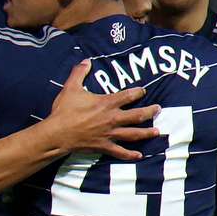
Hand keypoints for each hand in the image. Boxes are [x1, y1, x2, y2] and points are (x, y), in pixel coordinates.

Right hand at [46, 59, 160, 160]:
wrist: (58, 133)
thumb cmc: (64, 110)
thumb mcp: (71, 87)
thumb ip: (79, 72)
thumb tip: (86, 60)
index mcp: (106, 103)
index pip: (128, 96)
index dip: (138, 92)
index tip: (143, 91)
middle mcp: (112, 119)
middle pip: (137, 115)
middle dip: (150, 112)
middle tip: (158, 109)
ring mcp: (109, 134)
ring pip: (133, 134)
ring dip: (146, 133)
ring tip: (157, 131)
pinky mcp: (104, 146)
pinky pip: (120, 152)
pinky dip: (130, 155)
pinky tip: (139, 155)